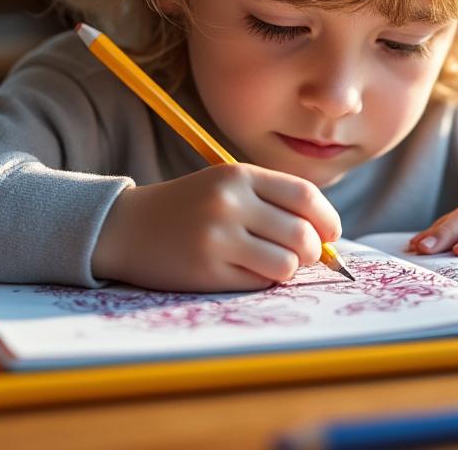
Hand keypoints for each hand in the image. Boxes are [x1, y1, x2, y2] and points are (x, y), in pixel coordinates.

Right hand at [91, 164, 341, 291]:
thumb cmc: (189, 208)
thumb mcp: (227, 186)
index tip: (330, 235)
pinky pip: (258, 283)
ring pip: (286, 264)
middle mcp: (230, 203)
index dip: (327, 220)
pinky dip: (261, 281)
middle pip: (303, 235)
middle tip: (303, 256)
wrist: (126, 226)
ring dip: (288, 270)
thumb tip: (328, 240)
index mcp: (239, 175)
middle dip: (313, 252)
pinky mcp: (206, 270)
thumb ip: (274, 202)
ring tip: (271, 265)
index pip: (306, 197)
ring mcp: (217, 237)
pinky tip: (243, 271)